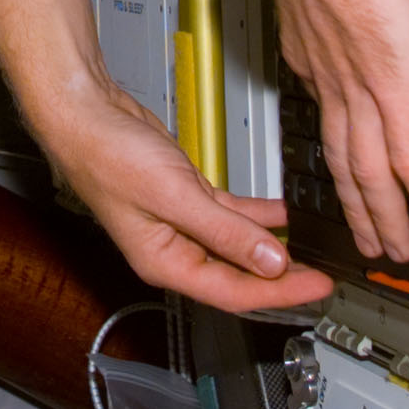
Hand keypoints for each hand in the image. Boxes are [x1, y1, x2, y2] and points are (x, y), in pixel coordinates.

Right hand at [37, 78, 331, 313]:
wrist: (84, 115)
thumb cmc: (108, 156)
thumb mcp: (175, 197)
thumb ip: (226, 232)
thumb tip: (271, 262)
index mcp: (166, 263)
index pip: (235, 292)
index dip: (281, 293)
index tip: (318, 288)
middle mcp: (175, 250)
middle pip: (239, 274)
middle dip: (283, 276)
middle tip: (324, 274)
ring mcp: (181, 224)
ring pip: (237, 245)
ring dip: (274, 246)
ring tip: (312, 248)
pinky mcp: (185, 197)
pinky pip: (230, 215)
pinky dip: (258, 215)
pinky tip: (284, 212)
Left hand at [276, 0, 408, 264]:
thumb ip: (333, 12)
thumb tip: (349, 14)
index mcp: (318, 60)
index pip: (332, 122)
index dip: (340, 157)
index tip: (348, 180)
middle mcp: (336, 87)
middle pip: (346, 164)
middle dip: (358, 208)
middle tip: (368, 243)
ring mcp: (365, 97)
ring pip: (374, 176)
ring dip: (387, 219)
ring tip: (399, 252)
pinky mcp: (397, 97)